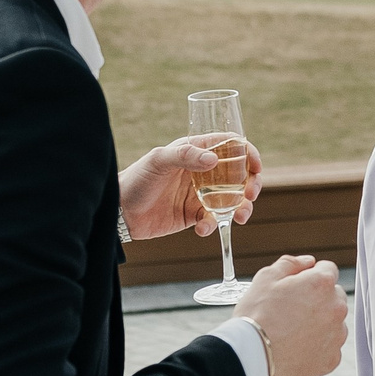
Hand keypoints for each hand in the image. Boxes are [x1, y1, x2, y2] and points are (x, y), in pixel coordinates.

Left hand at [118, 134, 262, 240]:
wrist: (118, 212)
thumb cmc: (135, 179)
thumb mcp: (158, 161)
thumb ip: (184, 156)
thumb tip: (214, 160)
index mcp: (196, 152)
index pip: (231, 146)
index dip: (248, 153)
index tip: (256, 167)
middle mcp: (202, 172)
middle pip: (239, 175)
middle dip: (251, 185)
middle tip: (250, 196)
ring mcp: (200, 194)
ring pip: (233, 200)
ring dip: (242, 208)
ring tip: (240, 217)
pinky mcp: (194, 215)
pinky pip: (214, 220)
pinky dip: (215, 226)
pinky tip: (203, 229)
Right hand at [235, 257, 347, 375]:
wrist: (252, 358)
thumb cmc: (256, 318)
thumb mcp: (265, 279)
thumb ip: (291, 264)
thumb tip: (308, 262)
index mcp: (321, 284)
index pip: (328, 269)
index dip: (311, 275)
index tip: (297, 286)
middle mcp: (336, 308)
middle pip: (334, 296)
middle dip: (318, 298)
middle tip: (291, 309)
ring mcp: (336, 335)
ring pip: (334, 322)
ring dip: (320, 322)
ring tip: (292, 330)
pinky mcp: (332, 359)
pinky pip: (330, 347)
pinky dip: (317, 346)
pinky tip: (296, 347)